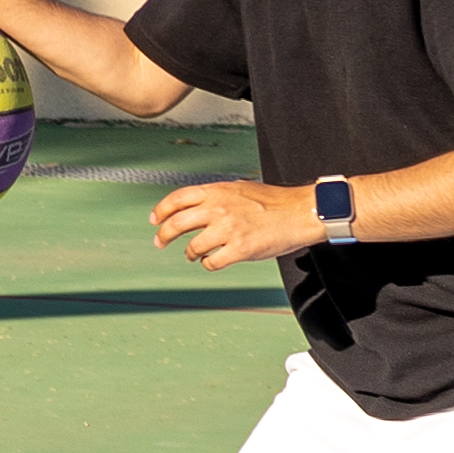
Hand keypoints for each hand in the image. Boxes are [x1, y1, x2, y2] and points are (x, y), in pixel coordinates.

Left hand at [152, 175, 307, 269]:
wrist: (298, 212)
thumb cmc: (272, 201)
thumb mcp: (238, 188)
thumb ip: (216, 196)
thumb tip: (196, 204)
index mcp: (216, 191)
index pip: (177, 199)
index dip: (161, 210)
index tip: (155, 220)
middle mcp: (218, 208)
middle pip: (177, 223)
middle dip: (163, 235)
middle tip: (160, 242)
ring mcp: (228, 229)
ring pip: (192, 246)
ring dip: (189, 253)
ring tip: (191, 255)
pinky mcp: (240, 249)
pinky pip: (212, 262)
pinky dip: (208, 264)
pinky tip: (212, 261)